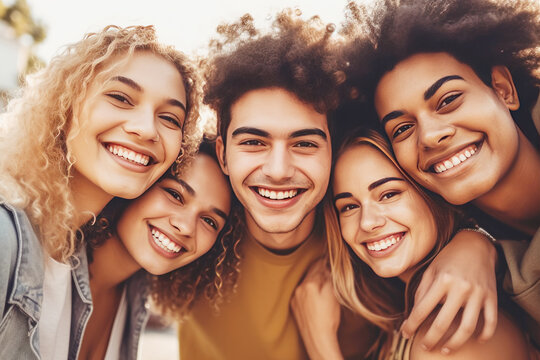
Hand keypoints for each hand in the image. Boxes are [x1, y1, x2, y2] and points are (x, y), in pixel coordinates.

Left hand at [291, 258, 343, 359]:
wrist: (317, 338)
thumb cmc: (328, 318)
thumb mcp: (332, 295)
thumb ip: (329, 278)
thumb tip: (327, 266)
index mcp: (309, 284)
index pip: (318, 266)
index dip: (325, 260)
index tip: (329, 256)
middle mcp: (299, 289)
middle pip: (310, 273)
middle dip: (318, 268)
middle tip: (326, 262)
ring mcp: (295, 298)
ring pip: (306, 282)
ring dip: (313, 278)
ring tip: (322, 276)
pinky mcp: (294, 306)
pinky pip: (302, 292)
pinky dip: (309, 289)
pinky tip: (316, 292)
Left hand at [402, 230, 497, 353]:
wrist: (476, 245)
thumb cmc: (448, 258)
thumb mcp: (430, 270)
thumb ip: (422, 291)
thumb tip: (413, 315)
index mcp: (441, 280)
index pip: (422, 309)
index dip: (411, 324)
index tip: (405, 334)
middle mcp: (460, 287)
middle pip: (443, 323)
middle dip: (430, 339)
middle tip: (424, 347)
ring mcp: (478, 293)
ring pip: (467, 328)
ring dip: (455, 343)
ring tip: (445, 350)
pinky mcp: (492, 297)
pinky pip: (490, 322)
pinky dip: (484, 335)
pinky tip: (475, 340)